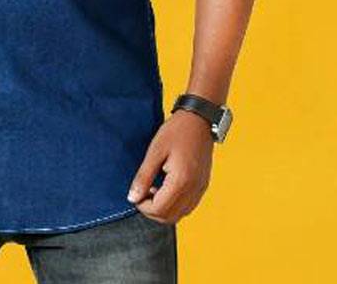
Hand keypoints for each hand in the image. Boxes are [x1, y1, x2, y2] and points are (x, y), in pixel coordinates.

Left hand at [126, 109, 213, 223]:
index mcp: (181, 181)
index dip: (143, 207)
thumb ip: (143, 177)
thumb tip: (132, 198)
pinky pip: (188, 206)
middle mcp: (194, 189)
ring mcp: (201, 188)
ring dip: (164, 209)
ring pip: (180, 214)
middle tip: (142, 193)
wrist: (199, 119)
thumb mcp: (155, 151)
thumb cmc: (176, 131)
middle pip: (170, 217)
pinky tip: (166, 187)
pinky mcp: (203, 185)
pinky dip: (175, 204)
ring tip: (154, 189)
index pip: (160, 209)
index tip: (135, 195)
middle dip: (152, 211)